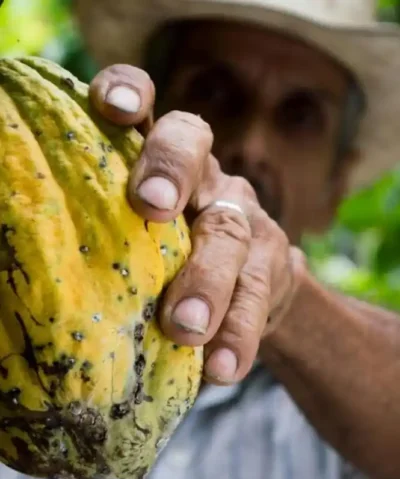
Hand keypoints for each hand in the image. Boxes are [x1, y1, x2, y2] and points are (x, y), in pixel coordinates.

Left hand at [89, 65, 304, 384]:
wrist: (251, 288)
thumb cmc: (171, 261)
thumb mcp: (140, 238)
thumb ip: (107, 237)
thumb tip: (26, 282)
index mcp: (163, 161)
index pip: (148, 106)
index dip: (131, 93)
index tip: (116, 110)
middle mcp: (206, 177)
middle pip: (194, 152)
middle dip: (171, 172)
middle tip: (149, 209)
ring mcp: (245, 217)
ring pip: (231, 232)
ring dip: (209, 279)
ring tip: (188, 329)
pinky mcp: (276, 262)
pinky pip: (260, 294)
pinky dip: (240, 332)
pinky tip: (223, 367)